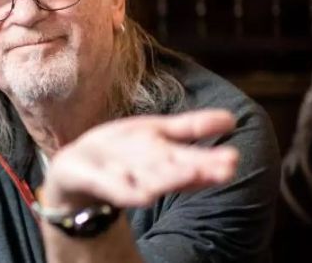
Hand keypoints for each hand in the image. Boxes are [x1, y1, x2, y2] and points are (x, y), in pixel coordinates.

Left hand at [40, 109, 238, 209]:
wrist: (77, 164)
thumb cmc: (123, 149)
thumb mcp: (157, 131)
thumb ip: (191, 127)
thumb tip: (232, 118)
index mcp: (166, 158)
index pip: (192, 160)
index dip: (212, 161)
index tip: (234, 158)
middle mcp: (151, 172)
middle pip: (177, 172)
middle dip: (200, 171)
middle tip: (226, 170)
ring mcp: (127, 179)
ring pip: (153, 181)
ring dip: (172, 179)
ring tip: (192, 174)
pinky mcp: (103, 183)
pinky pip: (117, 189)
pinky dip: (129, 190)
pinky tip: (143, 193)